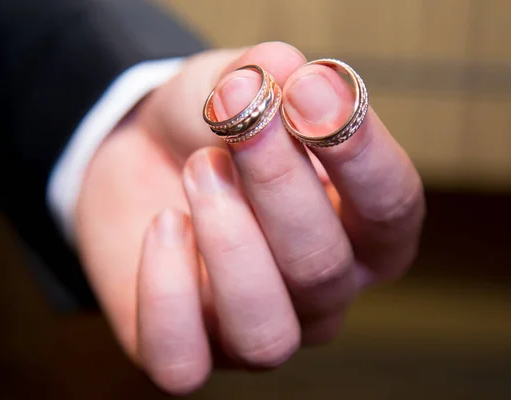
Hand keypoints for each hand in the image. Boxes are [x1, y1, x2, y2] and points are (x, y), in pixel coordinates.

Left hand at [75, 42, 424, 394]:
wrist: (139, 156)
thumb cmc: (209, 127)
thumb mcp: (238, 84)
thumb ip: (266, 76)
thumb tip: (287, 73)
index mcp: (361, 230)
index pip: (393, 210)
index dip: (358, 155)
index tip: (309, 93)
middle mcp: (321, 293)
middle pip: (322, 269)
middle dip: (277, 186)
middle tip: (237, 121)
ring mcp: (257, 330)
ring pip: (266, 335)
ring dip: (228, 244)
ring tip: (199, 171)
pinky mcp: (189, 351)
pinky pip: (183, 363)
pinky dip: (165, 293)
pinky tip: (162, 226)